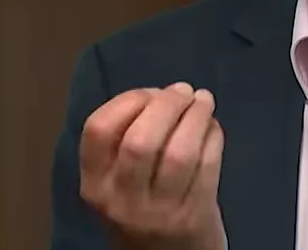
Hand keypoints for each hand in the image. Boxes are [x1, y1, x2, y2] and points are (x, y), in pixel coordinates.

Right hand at [79, 82, 225, 249]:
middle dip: (166, 105)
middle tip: (183, 91)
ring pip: (179, 152)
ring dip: (196, 116)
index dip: (128, 100)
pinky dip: (213, 137)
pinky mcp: (195, 216)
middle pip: (141, 139)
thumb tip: (166, 93)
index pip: (98, 129)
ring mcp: (160, 212)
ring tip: (203, 101)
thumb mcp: (116, 183)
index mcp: (94, 185)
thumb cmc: (141, 210)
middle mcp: (122, 200)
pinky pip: (207, 165)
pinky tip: (212, 127)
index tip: (150, 93)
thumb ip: (126, 142)